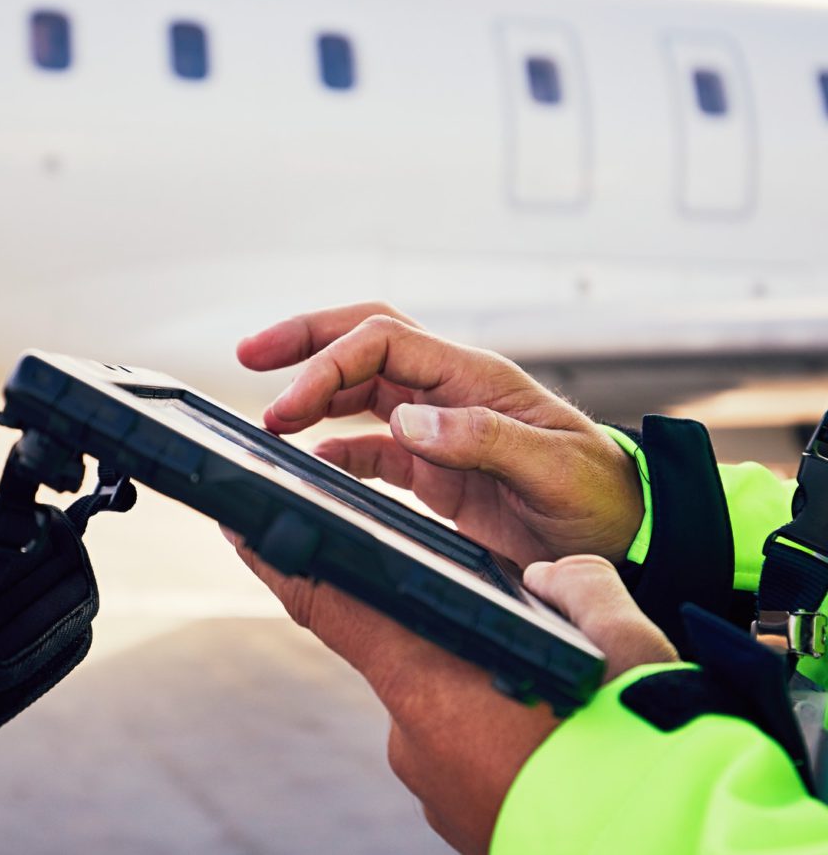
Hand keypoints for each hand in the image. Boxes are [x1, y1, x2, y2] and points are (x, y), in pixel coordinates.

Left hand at [228, 538, 676, 854]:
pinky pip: (458, 750)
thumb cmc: (642, 752)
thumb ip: (575, 589)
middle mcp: (414, 737)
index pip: (333, 605)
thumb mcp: (621, 643)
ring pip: (441, 704)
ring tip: (554, 709)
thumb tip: (550, 581)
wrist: (671, 849)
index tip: (241, 526)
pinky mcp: (456, 818)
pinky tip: (546, 744)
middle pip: (405, 653)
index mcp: (434, 682)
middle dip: (446, 636)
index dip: (279, 562)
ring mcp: (433, 786)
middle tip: (522, 650)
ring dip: (480, 691)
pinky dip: (488, 735)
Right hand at [238, 301, 643, 565]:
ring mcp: (439, 426)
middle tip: (250, 355)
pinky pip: (374, 445)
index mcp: (474, 377)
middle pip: (366, 342)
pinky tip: (315, 461)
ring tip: (271, 418)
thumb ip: (484, 438)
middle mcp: (449, 391)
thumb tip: (408, 420)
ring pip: (362, 389)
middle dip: (307, 341)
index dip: (328, 364)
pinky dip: (338, 448)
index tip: (287, 405)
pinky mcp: (435, 466)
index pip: (384, 342)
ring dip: (314, 394)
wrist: (626, 534)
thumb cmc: (600, 496)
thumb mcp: (552, 468)